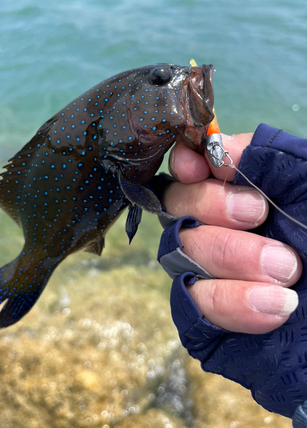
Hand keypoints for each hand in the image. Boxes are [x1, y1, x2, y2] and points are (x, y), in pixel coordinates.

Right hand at [163, 133, 301, 333]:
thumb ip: (270, 160)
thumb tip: (219, 145)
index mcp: (237, 194)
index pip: (189, 171)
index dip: (185, 164)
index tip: (198, 167)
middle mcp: (215, 229)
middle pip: (176, 207)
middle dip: (211, 205)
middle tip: (259, 214)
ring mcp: (209, 273)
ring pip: (180, 255)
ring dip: (229, 256)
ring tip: (287, 269)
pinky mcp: (210, 319)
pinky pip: (196, 306)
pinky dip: (232, 302)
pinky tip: (276, 304)